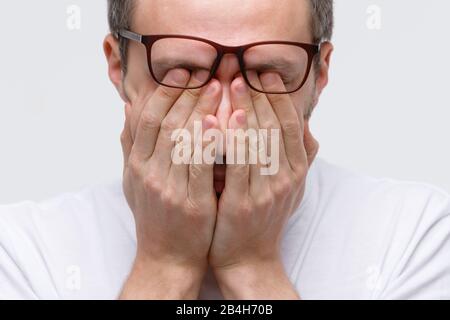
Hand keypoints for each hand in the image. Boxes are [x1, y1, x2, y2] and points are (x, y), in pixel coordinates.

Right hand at [120, 69, 221, 298]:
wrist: (167, 256)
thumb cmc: (155, 214)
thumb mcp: (134, 180)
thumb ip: (132, 144)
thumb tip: (130, 108)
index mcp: (137, 165)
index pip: (148, 118)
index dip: (164, 91)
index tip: (182, 71)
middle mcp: (148, 174)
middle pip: (166, 123)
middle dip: (187, 93)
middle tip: (207, 71)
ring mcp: (168, 190)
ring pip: (182, 141)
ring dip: (200, 109)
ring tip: (219, 86)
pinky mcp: (190, 205)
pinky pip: (200, 168)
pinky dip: (208, 143)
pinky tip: (221, 122)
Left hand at [209, 72, 318, 298]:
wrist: (249, 256)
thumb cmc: (266, 217)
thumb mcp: (292, 188)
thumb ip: (301, 158)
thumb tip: (308, 127)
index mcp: (296, 170)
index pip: (290, 125)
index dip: (279, 98)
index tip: (264, 75)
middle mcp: (285, 178)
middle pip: (275, 128)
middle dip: (259, 96)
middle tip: (243, 71)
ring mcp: (265, 191)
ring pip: (257, 143)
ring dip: (244, 110)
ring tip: (231, 85)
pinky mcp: (243, 204)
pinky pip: (235, 167)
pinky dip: (228, 141)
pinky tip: (217, 121)